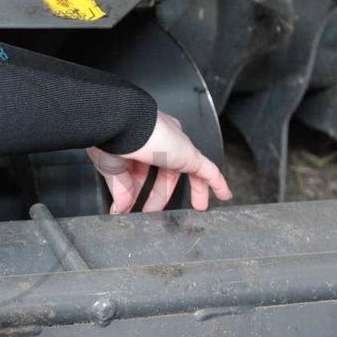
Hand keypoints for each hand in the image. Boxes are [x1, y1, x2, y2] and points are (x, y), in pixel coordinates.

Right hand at [88, 110, 231, 213]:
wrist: (122, 124)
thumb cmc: (113, 137)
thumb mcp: (114, 169)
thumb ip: (121, 189)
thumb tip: (120, 208)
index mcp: (139, 141)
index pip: (143, 168)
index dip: (137, 189)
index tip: (128, 204)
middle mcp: (160, 140)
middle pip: (165, 173)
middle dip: (159, 195)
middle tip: (152, 212)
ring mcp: (176, 147)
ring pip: (190, 171)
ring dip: (195, 190)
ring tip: (198, 206)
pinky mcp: (189, 155)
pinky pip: (209, 170)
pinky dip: (217, 183)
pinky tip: (224, 195)